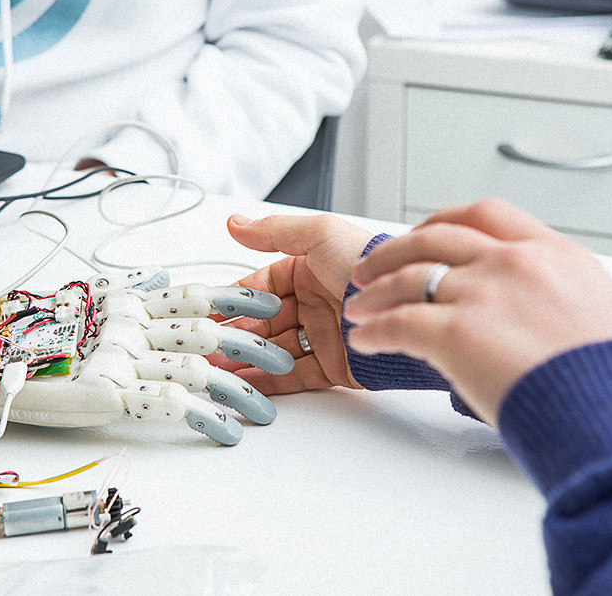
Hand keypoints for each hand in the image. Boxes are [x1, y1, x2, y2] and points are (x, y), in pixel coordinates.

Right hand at [218, 214, 373, 393]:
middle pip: (264, 322)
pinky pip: (294, 376)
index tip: (209, 309)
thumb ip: (275, 232)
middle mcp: (314, 304)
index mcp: (309, 271)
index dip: (235, 298)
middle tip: (206, 345)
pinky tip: (245, 385)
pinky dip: (269, 382)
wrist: (405, 306)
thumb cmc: (367, 266)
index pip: (261, 286)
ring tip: (217, 369)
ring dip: (245, 360)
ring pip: (274, 351)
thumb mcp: (320, 235)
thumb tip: (236, 224)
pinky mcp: (334, 367)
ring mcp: (323, 337)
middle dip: (234, 335)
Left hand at [344, 198, 611, 424]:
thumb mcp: (599, 316)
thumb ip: (556, 299)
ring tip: (358, 308)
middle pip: (435, 237)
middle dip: (394, 251)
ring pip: (408, 277)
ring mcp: (485, 294)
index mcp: (554, 253)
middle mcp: (515, 263)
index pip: (486, 215)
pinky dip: (375, 330)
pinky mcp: (458, 333)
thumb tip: (535, 313)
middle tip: (370, 267)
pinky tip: (365, 339)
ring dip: (375, 293)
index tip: (423, 231)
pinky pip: (398, 323)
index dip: (443, 220)